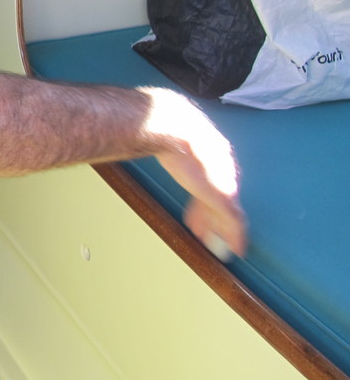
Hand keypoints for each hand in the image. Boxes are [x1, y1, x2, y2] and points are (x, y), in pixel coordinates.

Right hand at [142, 88, 247, 257]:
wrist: (175, 131)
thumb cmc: (167, 130)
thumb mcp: (167, 136)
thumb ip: (163, 143)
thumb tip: (141, 136)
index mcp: (213, 154)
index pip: (211, 181)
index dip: (204, 198)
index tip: (199, 212)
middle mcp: (224, 170)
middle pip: (219, 199)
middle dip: (212, 217)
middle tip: (208, 231)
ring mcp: (225, 184)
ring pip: (229, 214)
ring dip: (225, 231)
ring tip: (224, 244)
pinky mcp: (225, 198)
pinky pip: (235, 224)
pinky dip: (236, 238)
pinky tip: (238, 249)